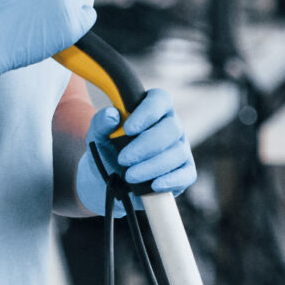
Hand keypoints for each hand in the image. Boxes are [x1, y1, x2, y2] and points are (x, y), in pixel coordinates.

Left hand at [76, 87, 196, 214]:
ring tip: (129, 176)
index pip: (159, 99)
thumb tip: (112, 115)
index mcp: (153, 109)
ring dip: (152, 166)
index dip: (147, 112)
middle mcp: (171, 126)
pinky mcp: (184, 171)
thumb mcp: (98, 136)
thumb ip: (101, 123)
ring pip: (177, 153)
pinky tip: (154, 184)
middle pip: (171, 128)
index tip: (128, 129)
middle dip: (146, 146)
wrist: (108, 181)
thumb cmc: (107, 151)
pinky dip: (171, 180)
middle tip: (123, 159)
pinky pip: (186, 174)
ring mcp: (180, 148)